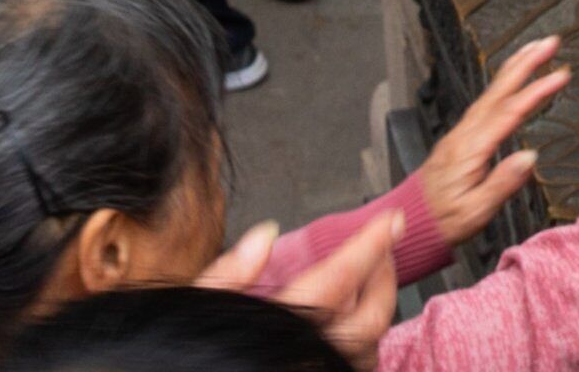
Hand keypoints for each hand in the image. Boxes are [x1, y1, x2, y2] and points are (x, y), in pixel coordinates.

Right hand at [196, 213, 400, 371]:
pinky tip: (351, 324)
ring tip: (371, 280)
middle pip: (371, 317)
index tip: (392, 221)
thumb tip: (264, 235)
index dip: (371, 246)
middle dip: (385, 276)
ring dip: (377, 310)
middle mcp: (307, 356)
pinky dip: (362, 341)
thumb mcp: (195, 305)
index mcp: (279, 327)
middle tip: (385, 245)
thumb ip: (229, 273)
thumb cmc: (186, 352)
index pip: (339, 279)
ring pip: (369, 347)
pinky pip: (355, 365)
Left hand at [410, 35, 567, 247]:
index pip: (509, 112)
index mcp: (470, 149)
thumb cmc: (443, 220)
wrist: (412, 222)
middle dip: (526, 63)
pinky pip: (485, 101)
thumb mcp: (475, 212)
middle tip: (550, 43)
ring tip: (535, 50)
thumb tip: (528, 158)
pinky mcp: (459, 137)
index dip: (536, 91)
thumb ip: (502, 183)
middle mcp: (464, 135)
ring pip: (491, 92)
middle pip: (499, 90)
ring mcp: (460, 133)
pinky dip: (501, 84)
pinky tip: (509, 81)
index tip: (560, 75)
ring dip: (514, 68)